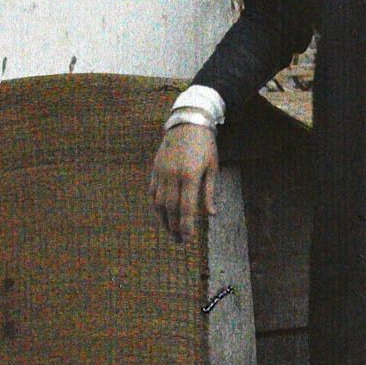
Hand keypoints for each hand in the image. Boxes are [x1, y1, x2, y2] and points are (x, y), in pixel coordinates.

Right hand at [147, 124, 217, 243]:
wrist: (187, 122)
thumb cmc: (205, 145)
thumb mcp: (212, 167)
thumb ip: (209, 192)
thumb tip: (211, 214)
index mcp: (189, 175)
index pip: (187, 207)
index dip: (187, 225)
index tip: (188, 239)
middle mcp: (172, 175)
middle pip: (170, 208)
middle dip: (174, 227)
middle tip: (179, 241)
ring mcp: (161, 172)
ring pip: (158, 202)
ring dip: (164, 220)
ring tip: (170, 232)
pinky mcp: (155, 168)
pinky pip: (153, 192)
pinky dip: (156, 206)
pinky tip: (162, 215)